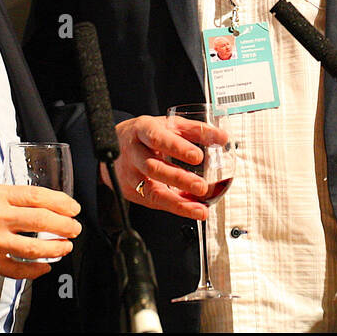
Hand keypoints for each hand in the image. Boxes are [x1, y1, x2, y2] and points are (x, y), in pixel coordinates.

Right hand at [0, 184, 80, 278]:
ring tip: (64, 247)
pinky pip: (15, 269)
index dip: (60, 202)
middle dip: (64, 226)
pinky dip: (33, 270)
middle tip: (75, 228)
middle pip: (41, 221)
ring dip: (55, 249)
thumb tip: (24, 204)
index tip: (72, 207)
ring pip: (33, 248)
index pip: (36, 196)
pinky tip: (43, 268)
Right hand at [101, 114, 228, 220]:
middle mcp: (134, 153)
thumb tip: (222, 137)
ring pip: (151, 191)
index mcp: (143, 130)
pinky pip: (153, 202)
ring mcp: (130, 174)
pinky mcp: (131, 191)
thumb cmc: (147, 134)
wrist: (115, 144)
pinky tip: (191, 210)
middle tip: (201, 186)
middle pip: (153, 168)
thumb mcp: (170, 125)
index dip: (177, 148)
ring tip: (199, 207)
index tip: (197, 157)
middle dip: (178, 179)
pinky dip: (174, 207)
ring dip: (177, 202)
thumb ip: (197, 130)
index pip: (158, 138)